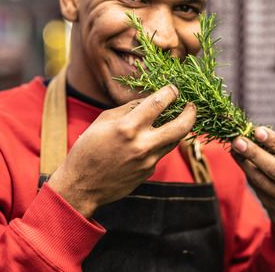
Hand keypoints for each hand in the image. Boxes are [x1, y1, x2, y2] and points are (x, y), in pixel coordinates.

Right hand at [47, 84, 195, 217]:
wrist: (82, 186)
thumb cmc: (87, 150)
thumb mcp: (102, 121)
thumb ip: (128, 109)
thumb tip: (148, 100)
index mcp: (127, 127)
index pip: (159, 103)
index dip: (170, 92)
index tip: (173, 89)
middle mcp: (142, 144)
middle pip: (181, 126)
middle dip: (191, 113)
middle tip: (192, 106)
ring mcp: (148, 161)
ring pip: (174, 141)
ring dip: (178, 128)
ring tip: (175, 120)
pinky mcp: (149, 172)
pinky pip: (160, 153)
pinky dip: (158, 144)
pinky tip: (148, 142)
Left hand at [231, 127, 274, 237]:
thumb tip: (266, 132)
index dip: (274, 143)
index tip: (257, 131)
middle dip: (255, 153)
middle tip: (239, 140)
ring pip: (263, 181)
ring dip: (245, 164)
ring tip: (235, 150)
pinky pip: (258, 189)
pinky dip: (247, 174)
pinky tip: (240, 161)